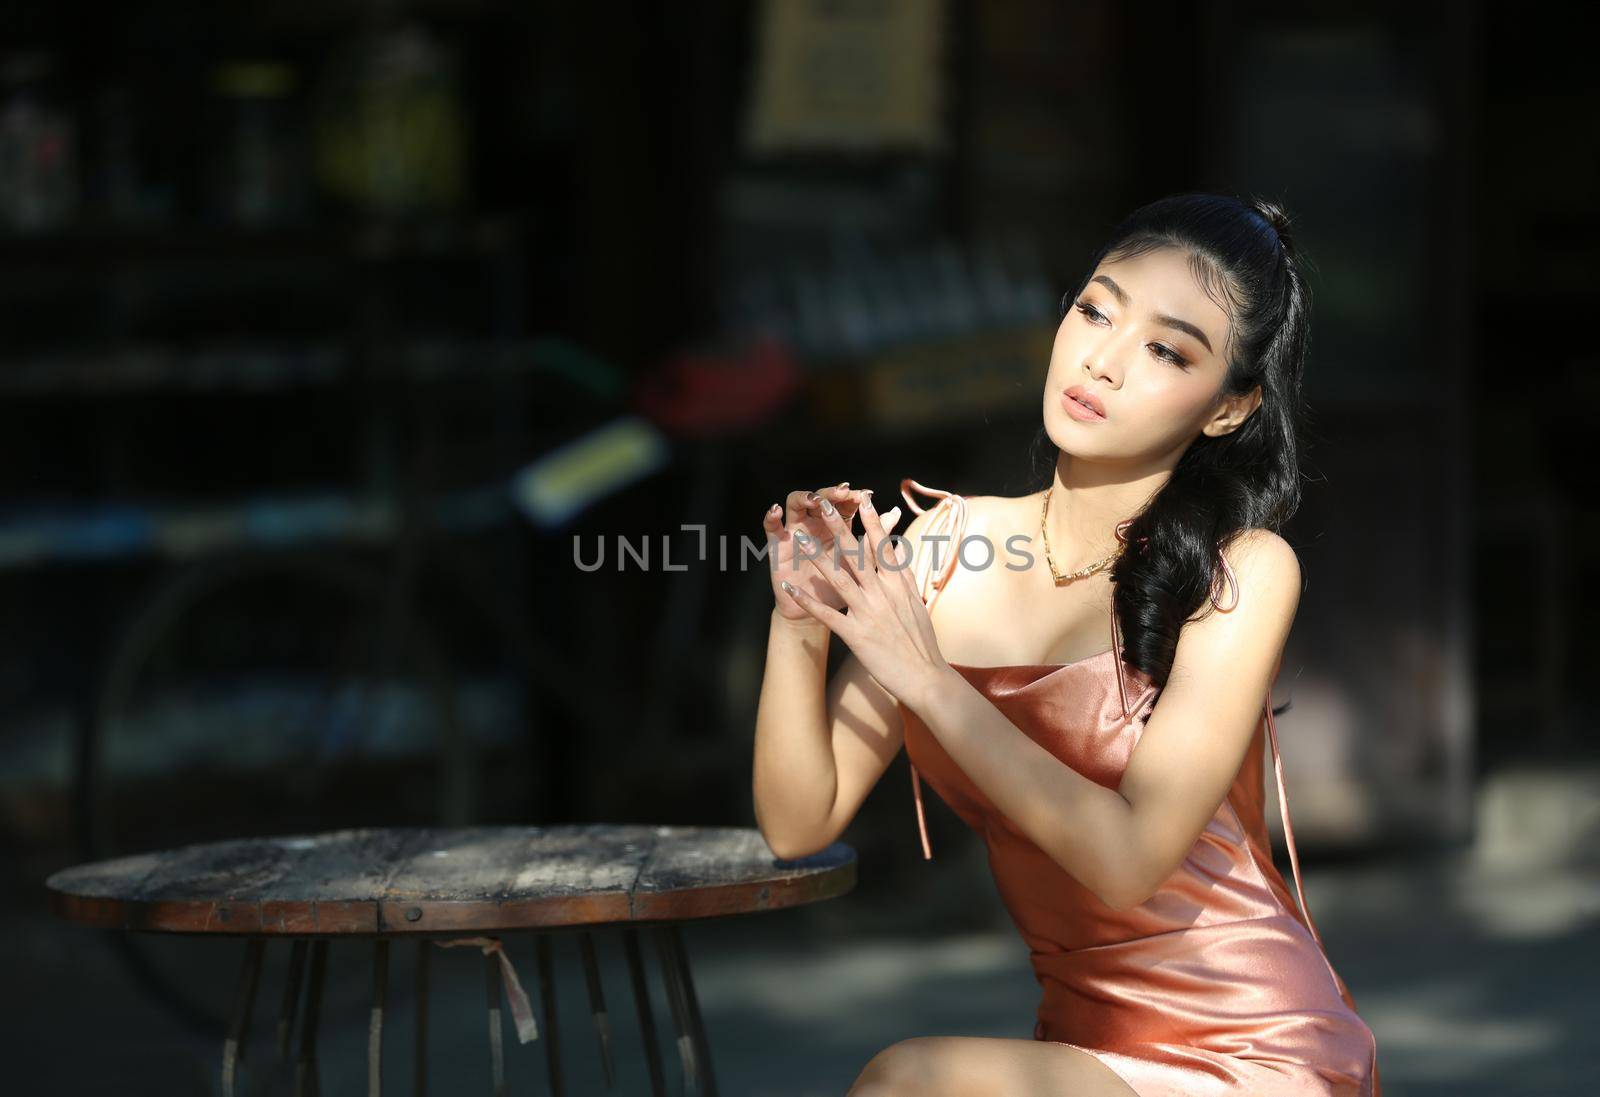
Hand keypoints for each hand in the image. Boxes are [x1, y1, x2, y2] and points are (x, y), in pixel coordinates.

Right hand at [764, 483, 884, 620]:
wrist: (821, 612)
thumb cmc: (845, 588)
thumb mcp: (861, 564)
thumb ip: (877, 537)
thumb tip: (897, 512)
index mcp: (838, 526)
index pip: (844, 502)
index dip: (853, 496)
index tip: (866, 494)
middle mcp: (815, 523)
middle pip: (821, 498)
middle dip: (831, 493)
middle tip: (842, 492)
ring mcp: (795, 531)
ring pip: (795, 504)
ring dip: (803, 498)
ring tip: (814, 500)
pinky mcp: (777, 545)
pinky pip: (771, 528)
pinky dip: (771, 518)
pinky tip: (776, 510)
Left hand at [779, 489, 948, 706]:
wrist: (925, 677)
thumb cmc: (921, 642)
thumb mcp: (915, 602)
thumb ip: (903, 575)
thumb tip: (899, 548)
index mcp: (898, 585)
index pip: (884, 547)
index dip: (872, 522)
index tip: (862, 500)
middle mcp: (883, 594)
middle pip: (857, 555)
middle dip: (838, 527)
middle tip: (824, 504)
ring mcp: (869, 613)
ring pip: (839, 578)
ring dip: (817, 556)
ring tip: (799, 538)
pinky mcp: (856, 635)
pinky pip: (827, 615)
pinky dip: (808, 602)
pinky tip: (790, 590)